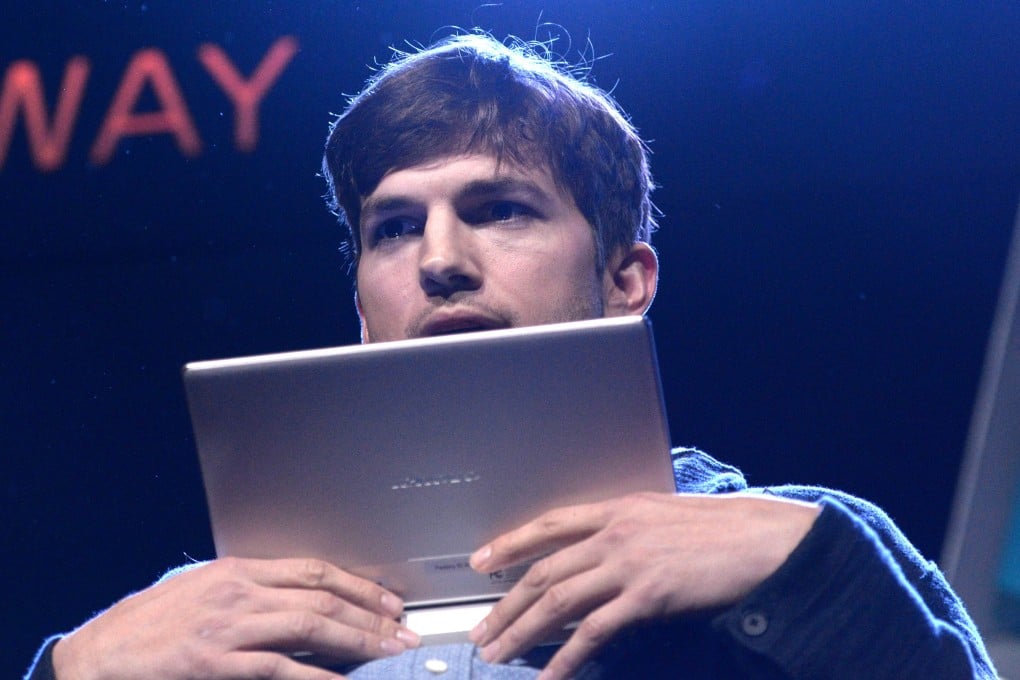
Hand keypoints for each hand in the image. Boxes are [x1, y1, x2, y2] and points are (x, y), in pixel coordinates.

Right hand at [52, 557, 420, 679]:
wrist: (95, 656)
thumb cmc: (146, 627)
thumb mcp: (202, 593)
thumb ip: (249, 594)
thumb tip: (297, 605)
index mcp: (238, 570)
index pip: (314, 571)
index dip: (358, 584)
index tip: (388, 600)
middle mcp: (239, 590)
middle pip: (322, 596)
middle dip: (370, 613)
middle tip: (403, 631)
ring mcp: (228, 624)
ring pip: (311, 625)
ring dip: (357, 640)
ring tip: (389, 652)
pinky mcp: (215, 660)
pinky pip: (279, 667)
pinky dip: (317, 676)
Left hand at [467, 492, 820, 679]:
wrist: (767, 542)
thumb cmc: (725, 531)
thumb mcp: (668, 518)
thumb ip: (631, 533)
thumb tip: (603, 558)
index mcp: (619, 509)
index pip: (550, 524)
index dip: (510, 543)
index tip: (480, 561)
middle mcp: (615, 533)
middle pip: (544, 571)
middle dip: (507, 605)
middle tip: (481, 632)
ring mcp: (629, 564)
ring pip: (558, 601)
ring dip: (522, 632)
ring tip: (497, 654)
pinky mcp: (647, 596)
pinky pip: (593, 632)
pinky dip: (565, 660)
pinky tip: (548, 679)